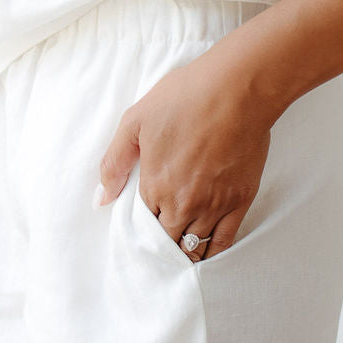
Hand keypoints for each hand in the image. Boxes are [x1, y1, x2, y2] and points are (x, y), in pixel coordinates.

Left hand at [95, 52, 271, 261]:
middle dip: (164, 246)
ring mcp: (215, 205)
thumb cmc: (185, 98)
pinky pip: (226, 240)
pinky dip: (214, 251)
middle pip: (170, 241)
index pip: (144, 226)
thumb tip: (101, 198)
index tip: (144, 230)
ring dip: (186, 252)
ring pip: (197, 247)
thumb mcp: (135, 121)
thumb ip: (114, 162)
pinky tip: (208, 251)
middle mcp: (184, 204)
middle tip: (161, 246)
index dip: (142, 230)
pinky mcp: (241, 200)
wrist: (237, 89)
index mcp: (155, 186)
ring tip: (181, 253)